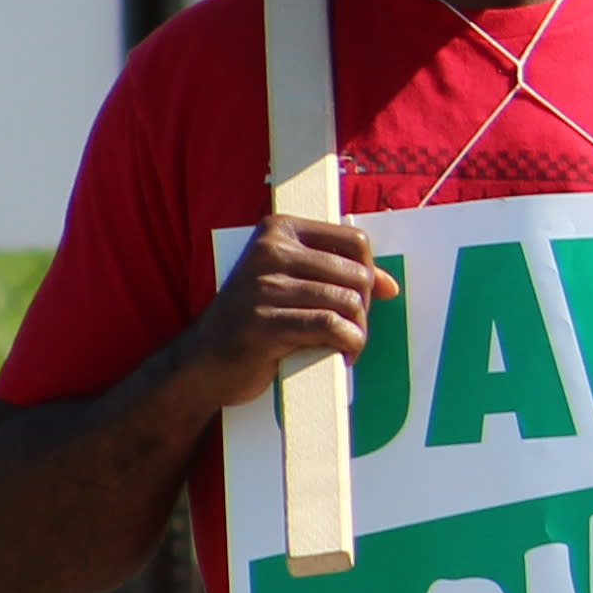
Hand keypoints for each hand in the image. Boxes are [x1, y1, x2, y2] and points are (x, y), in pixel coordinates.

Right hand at [168, 219, 392, 419]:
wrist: (202, 361)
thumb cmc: (255, 318)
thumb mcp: (291, 282)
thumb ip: (338, 274)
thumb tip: (390, 285)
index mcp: (277, 230)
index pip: (355, 242)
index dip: (368, 274)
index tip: (359, 298)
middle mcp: (268, 252)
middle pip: (357, 274)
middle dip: (363, 309)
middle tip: (348, 329)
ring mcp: (263, 287)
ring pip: (348, 302)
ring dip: (357, 331)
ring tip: (344, 344)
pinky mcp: (265, 323)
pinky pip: (331, 326)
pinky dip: (347, 344)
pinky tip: (341, 354)